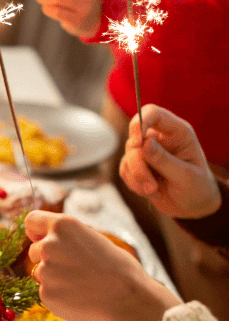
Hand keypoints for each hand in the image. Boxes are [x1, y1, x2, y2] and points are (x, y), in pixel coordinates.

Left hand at [25, 211, 180, 320]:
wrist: (129, 299)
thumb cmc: (118, 268)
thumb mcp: (92, 239)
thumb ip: (67, 238)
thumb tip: (49, 240)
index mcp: (62, 226)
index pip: (31, 220)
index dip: (36, 231)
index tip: (41, 238)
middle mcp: (48, 245)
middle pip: (34, 249)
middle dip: (48, 258)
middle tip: (73, 268)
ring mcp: (45, 270)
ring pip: (39, 272)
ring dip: (53, 278)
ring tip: (80, 284)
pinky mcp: (46, 294)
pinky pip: (46, 292)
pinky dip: (58, 296)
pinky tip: (79, 297)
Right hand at [119, 104, 220, 218]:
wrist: (193, 206)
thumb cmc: (196, 187)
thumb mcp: (185, 175)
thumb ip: (163, 159)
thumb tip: (143, 144)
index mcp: (176, 132)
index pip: (153, 113)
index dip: (139, 123)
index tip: (136, 144)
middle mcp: (159, 138)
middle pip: (134, 139)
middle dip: (138, 165)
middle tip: (150, 186)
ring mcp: (146, 151)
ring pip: (128, 157)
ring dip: (137, 177)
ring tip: (153, 191)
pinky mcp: (136, 165)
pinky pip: (125, 170)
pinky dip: (134, 183)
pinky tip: (149, 191)